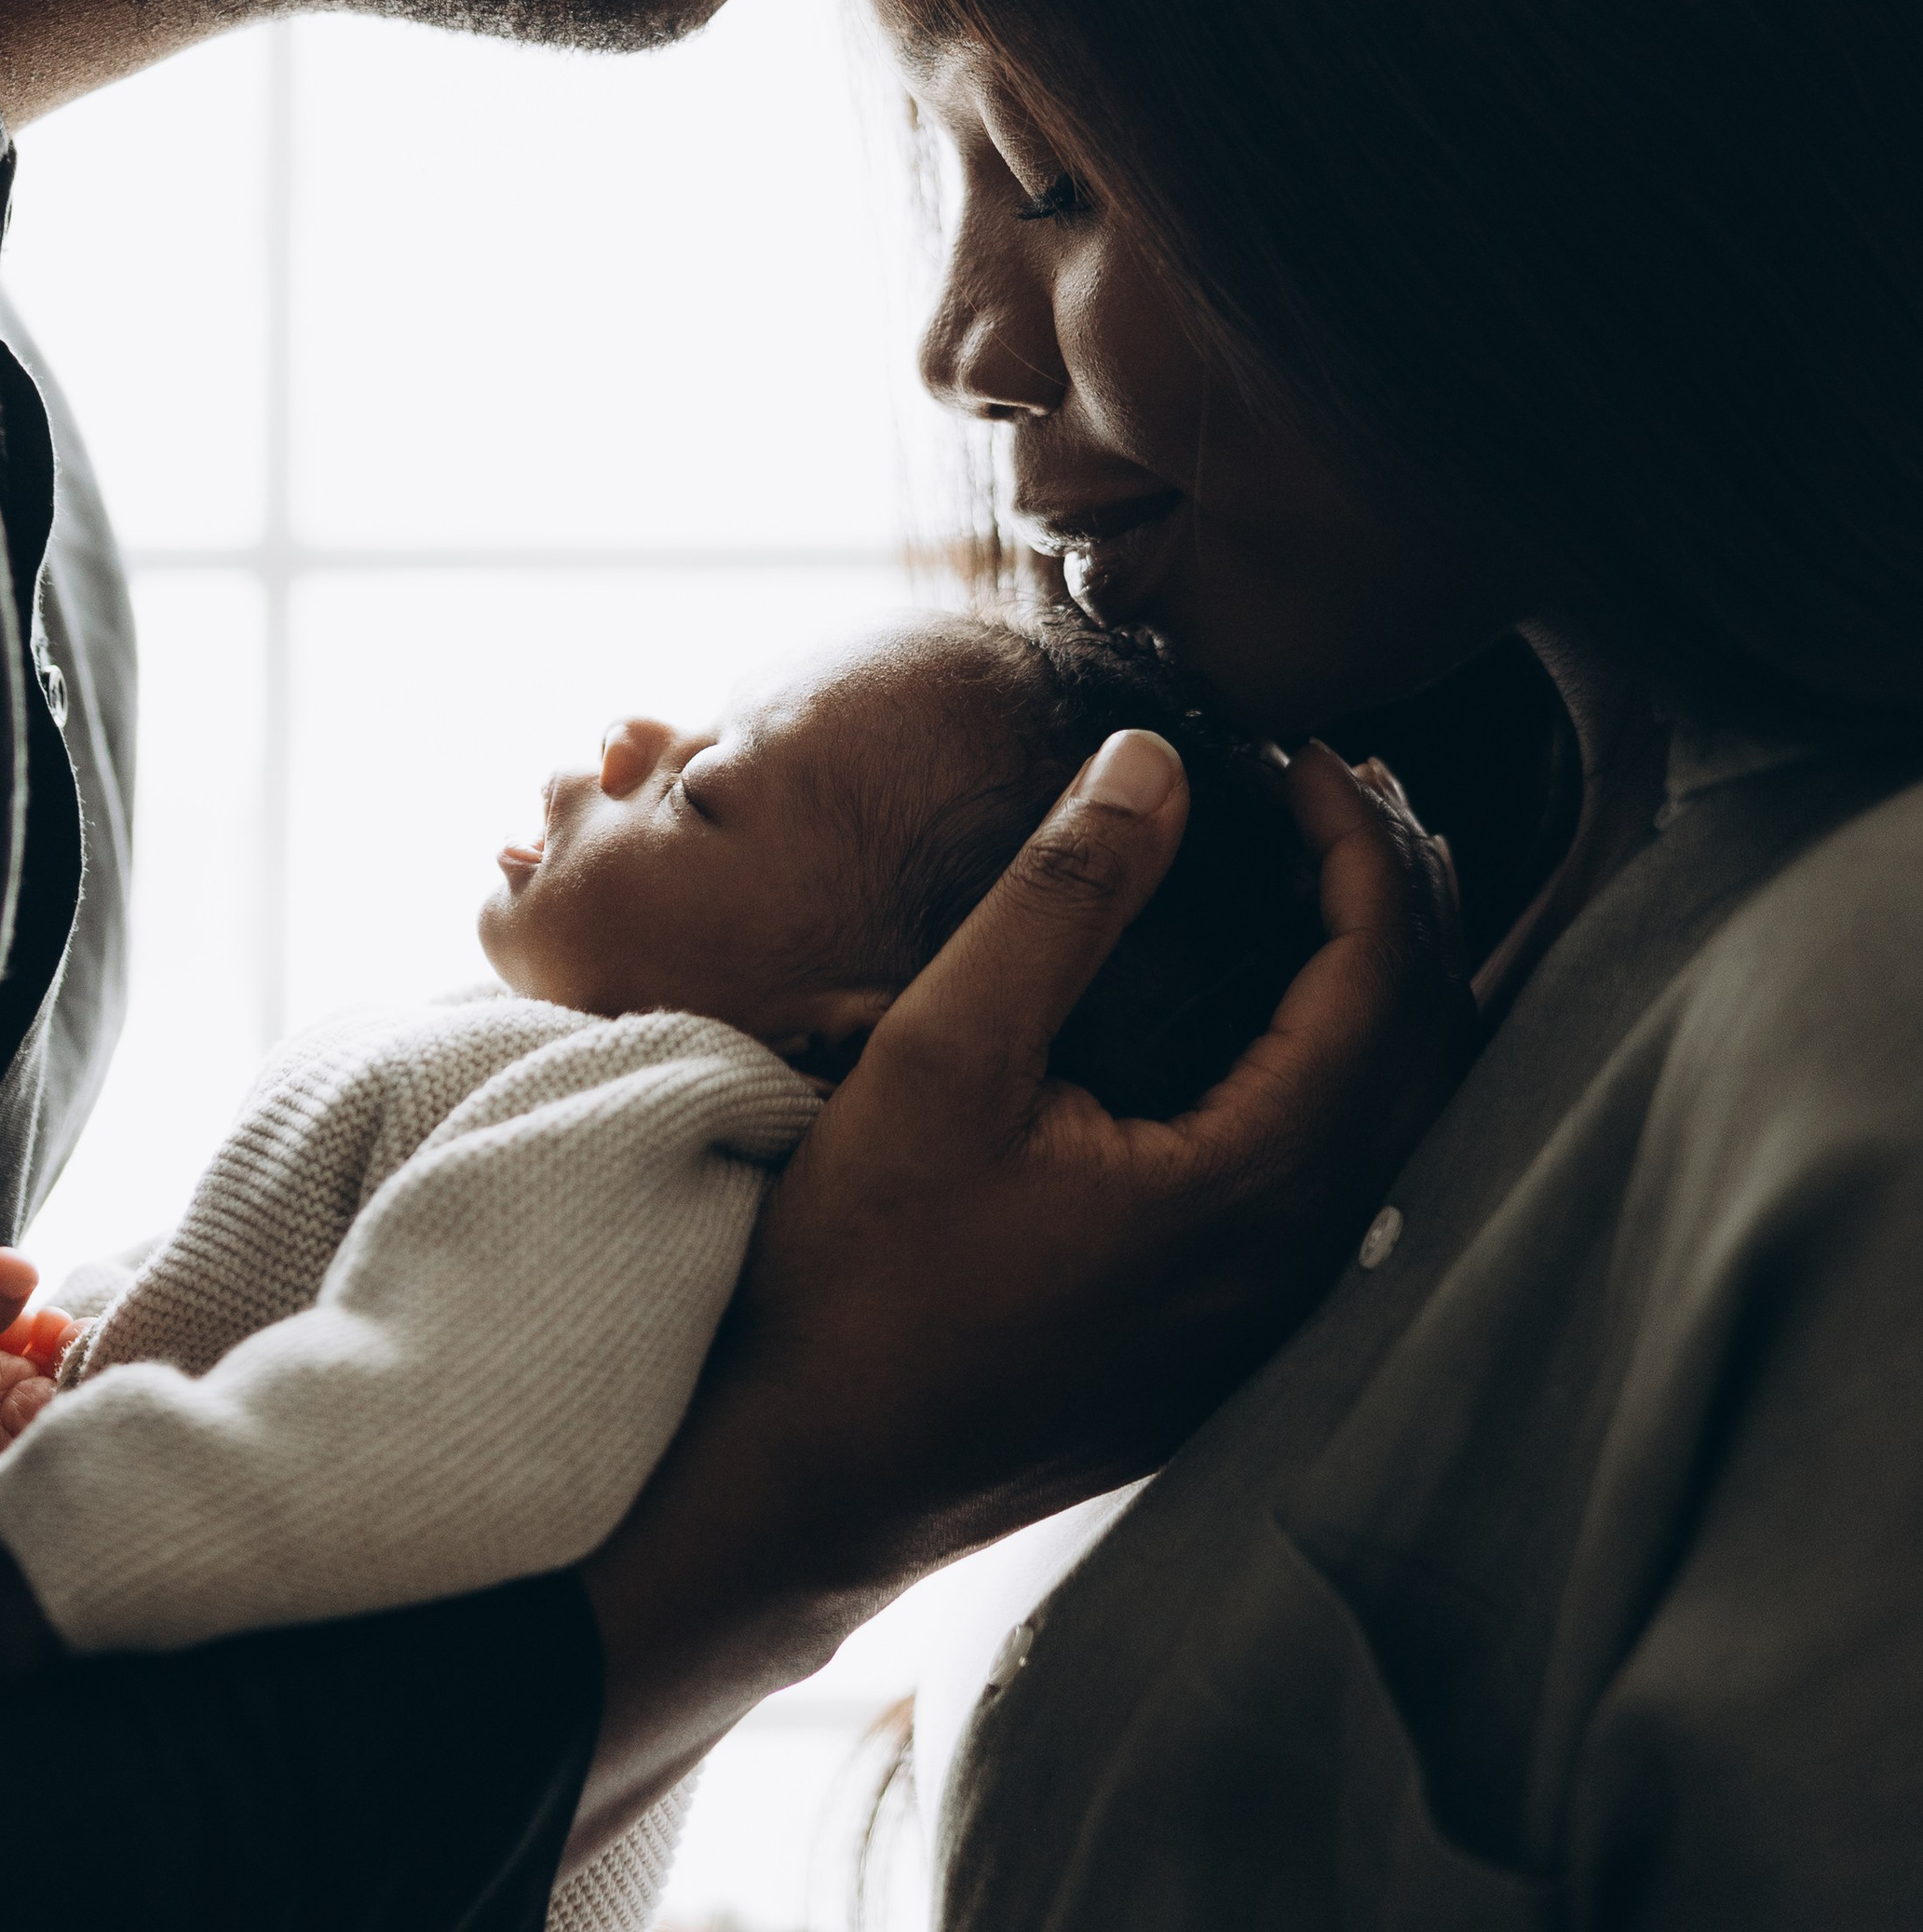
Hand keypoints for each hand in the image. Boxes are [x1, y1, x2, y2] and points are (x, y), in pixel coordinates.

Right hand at [574, 730, 1471, 1851]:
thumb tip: (1157, 763)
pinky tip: (1264, 1007)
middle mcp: (1300, 1263)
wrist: (807, 1478)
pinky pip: (1344, 1167)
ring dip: (1372, 974)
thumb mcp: (944, 1051)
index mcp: (1254, 1189)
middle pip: (1426, 1038)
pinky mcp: (1229, 1336)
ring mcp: (1271, 1313)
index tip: (1303, 755)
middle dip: (1392, 892)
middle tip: (1327, 789)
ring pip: (1397, 1110)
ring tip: (1311, 870)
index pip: (1382, 977)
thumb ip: (1061, 897)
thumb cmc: (862, 1273)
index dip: (1362, 843)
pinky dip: (1337, 1054)